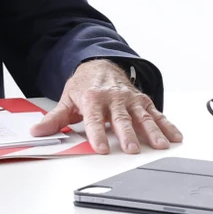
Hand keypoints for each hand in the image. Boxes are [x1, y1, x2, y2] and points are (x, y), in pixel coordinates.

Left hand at [31, 59, 181, 154]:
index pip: (94, 120)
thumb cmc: (85, 85)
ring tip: (160, 145)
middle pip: (121, 119)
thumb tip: (38, 131)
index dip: (97, 134)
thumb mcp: (67, 99)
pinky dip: (167, 124)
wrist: (100, 65)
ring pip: (143, 116)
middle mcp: (114, 98)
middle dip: (127, 134)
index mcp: (93, 98)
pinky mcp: (142, 100)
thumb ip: (55, 119)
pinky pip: (157, 113)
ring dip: (152, 131)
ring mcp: (130, 99)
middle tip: (131, 149)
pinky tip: (175, 136)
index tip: (101, 148)